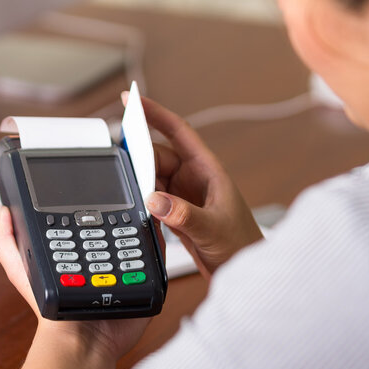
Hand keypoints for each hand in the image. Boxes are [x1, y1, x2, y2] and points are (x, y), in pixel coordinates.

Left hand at [0, 206, 149, 368]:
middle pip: (115, 227)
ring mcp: (123, 272)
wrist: (82, 344)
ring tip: (141, 214)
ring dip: (139, 227)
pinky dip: (155, 246)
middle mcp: (100, 260)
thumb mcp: (20, 273)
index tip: (96, 194)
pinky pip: (153, 260)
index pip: (86, 221)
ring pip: (137, 239)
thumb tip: (1, 211)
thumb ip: (6, 243)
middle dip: (120, 215)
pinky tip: (154, 233)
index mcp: (75, 253)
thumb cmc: (51, 315)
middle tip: (124, 204)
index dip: (91, 208)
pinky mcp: (142, 283)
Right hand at [123, 93, 262, 277]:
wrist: (243, 269)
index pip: (178, 131)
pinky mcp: (175, 212)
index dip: (155, 112)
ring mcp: (183, 195)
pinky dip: (143, 203)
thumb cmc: (241, 244)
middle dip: (140, 160)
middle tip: (125, 171)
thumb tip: (155, 200)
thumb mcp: (213, 228)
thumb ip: (184, 215)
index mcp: (207, 169)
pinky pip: (152, 198)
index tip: (131, 99)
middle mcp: (193, 178)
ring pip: (152, 178)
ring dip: (140, 185)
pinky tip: (140, 212)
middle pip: (158, 156)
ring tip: (134, 197)